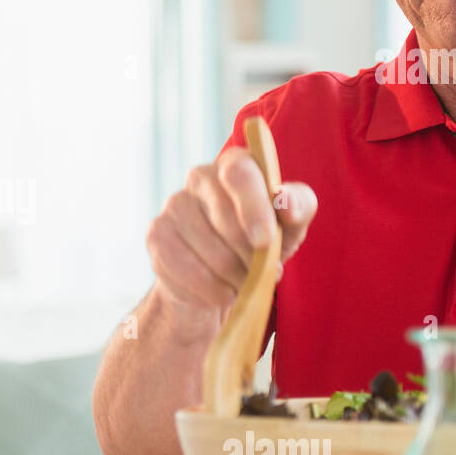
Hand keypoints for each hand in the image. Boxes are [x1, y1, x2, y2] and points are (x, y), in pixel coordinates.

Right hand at [146, 146, 317, 325]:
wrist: (221, 274)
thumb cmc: (260, 241)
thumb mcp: (291, 224)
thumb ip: (299, 206)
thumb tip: (285, 203)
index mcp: (235, 163)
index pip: (239, 173)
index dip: (254, 208)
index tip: (265, 241)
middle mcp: (199, 176)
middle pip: (225, 219)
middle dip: (251, 255)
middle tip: (263, 271)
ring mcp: (173, 205)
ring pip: (210, 253)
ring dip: (235, 278)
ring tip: (243, 281)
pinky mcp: (156, 235)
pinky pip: (188, 272)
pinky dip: (212, 291)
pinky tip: (220, 289)